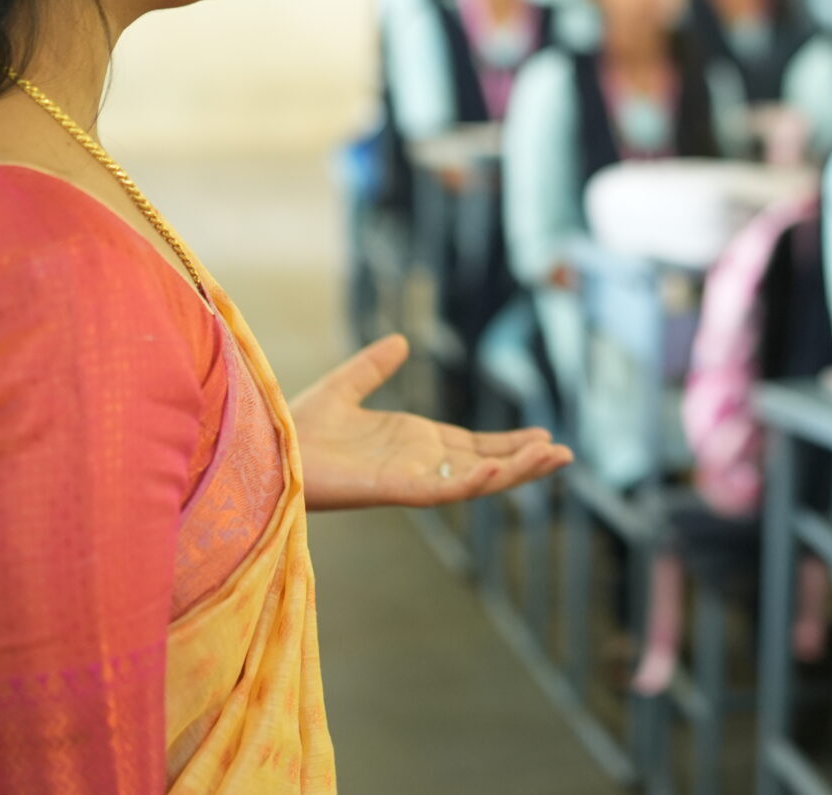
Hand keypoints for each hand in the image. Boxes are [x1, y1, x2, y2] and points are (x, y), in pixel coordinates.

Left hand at [288, 334, 570, 511]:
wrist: (265, 448)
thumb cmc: (297, 426)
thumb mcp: (346, 385)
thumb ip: (374, 366)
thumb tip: (403, 341)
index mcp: (412, 443)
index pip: (474, 447)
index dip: (509, 444)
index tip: (544, 438)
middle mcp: (417, 463)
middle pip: (485, 465)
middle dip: (525, 462)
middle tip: (566, 455)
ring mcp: (409, 478)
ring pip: (475, 480)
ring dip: (515, 472)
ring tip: (554, 459)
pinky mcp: (394, 490)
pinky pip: (444, 489)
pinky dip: (476, 482)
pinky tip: (503, 471)